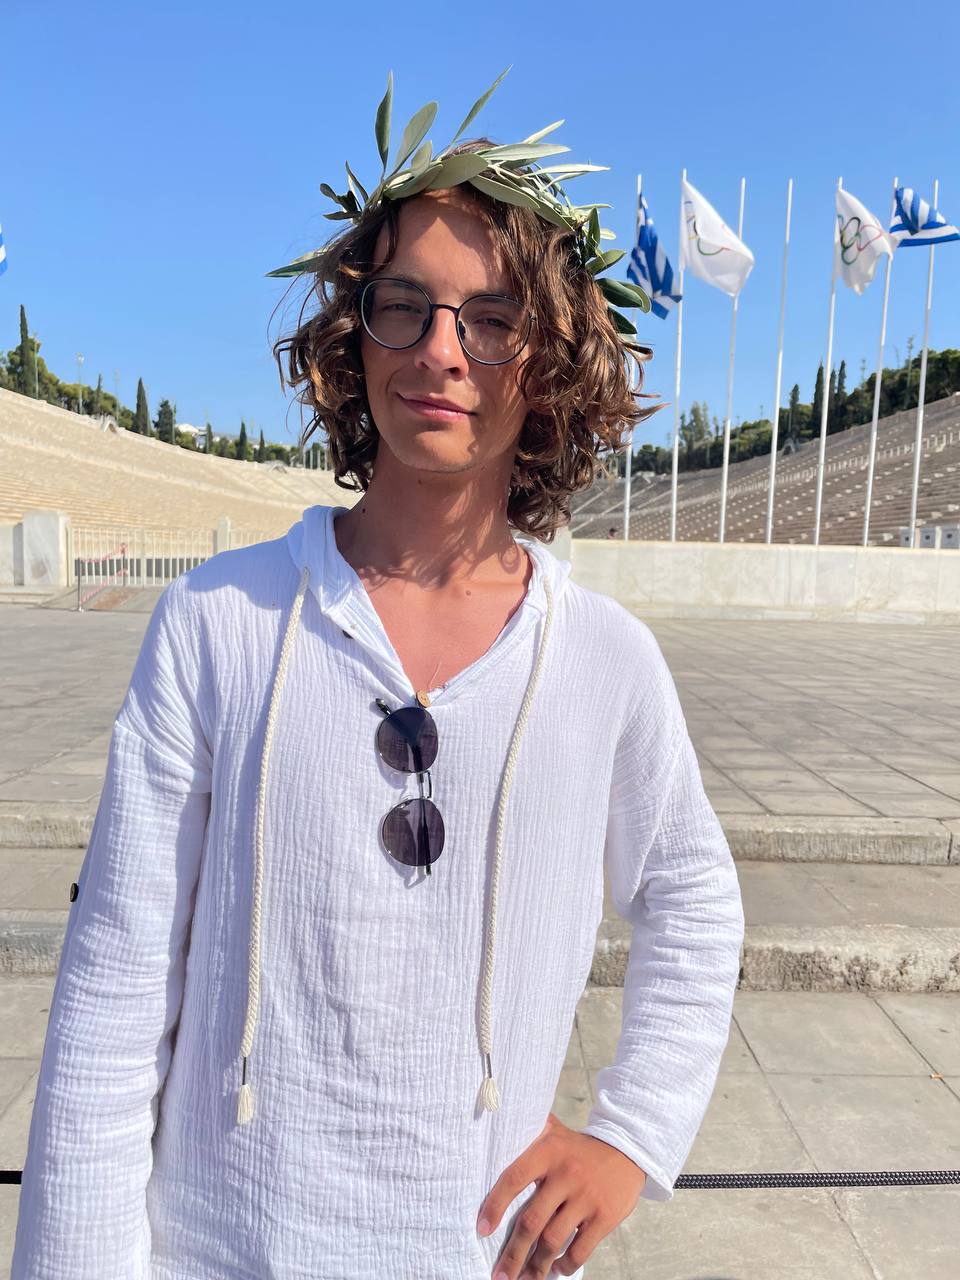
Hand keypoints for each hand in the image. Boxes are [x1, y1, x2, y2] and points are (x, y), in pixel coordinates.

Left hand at [476, 1111, 645, 1278]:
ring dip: (536, 1266)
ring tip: (525, 1279)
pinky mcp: (605, 1217)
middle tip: (500, 1276)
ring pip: (553, 1240)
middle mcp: (566, 1174)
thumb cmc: (579, 1147)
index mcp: (548, 1151)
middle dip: (513, 1254)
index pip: (514, 1178)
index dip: (495, 1205)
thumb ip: (528, 1133)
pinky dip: (565, 1266)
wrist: (627, 1150)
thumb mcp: (554, 1131)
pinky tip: (555, 1270)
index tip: (482, 1229)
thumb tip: (493, 1131)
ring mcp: (586, 1197)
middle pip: (532, 1221)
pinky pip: (580, 1249)